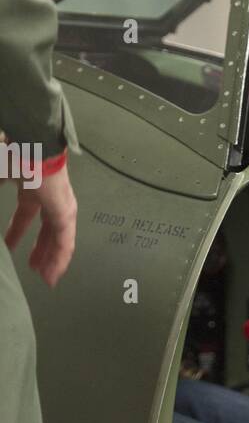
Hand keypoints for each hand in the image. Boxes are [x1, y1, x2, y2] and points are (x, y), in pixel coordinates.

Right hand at [3, 162, 76, 285]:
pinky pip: (65, 242)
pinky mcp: (66, 213)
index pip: (25, 216)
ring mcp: (60, 206)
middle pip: (46, 231)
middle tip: (34, 266)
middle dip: (40, 250)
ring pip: (59, 239)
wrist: (29, 146)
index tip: (9, 246)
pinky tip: (53, 273)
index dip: (16, 233)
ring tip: (46, 277)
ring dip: (52, 259)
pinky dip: (59, 259)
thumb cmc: (12, 156)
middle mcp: (48, 198)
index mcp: (31, 188)